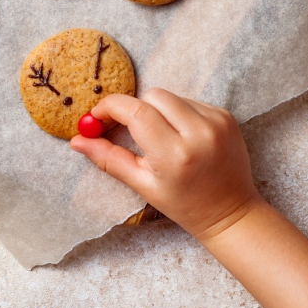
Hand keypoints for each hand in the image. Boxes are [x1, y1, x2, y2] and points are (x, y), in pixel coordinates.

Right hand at [70, 89, 260, 239]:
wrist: (231, 212)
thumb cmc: (184, 204)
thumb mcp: (143, 185)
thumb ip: (109, 159)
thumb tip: (76, 140)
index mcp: (174, 155)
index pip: (135, 112)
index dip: (111, 107)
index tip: (98, 115)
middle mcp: (198, 133)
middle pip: (152, 96)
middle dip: (136, 109)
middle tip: (131, 129)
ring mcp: (216, 122)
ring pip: (171, 96)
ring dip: (159, 110)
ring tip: (162, 137)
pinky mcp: (226, 116)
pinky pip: (191, 101)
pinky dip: (179, 113)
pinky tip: (183, 136)